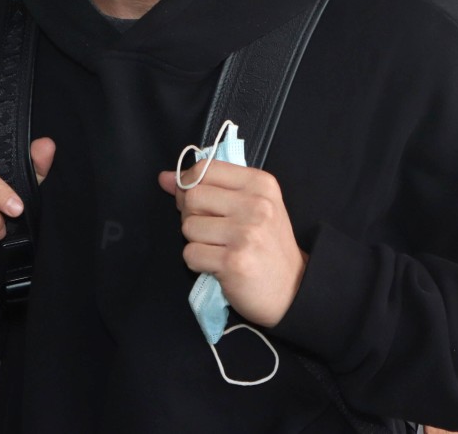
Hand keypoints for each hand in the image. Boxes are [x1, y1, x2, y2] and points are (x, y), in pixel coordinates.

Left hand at [158, 161, 306, 328]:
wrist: (292, 289)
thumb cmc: (267, 245)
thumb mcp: (250, 206)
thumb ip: (209, 187)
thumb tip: (164, 178)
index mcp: (260, 183)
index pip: (205, 169)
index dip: (189, 184)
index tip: (196, 201)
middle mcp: (256, 204)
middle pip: (192, 196)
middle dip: (191, 215)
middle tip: (210, 230)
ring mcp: (245, 233)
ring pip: (188, 227)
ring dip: (196, 241)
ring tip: (219, 248)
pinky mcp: (233, 261)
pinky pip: (190, 254)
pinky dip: (198, 262)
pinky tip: (218, 265)